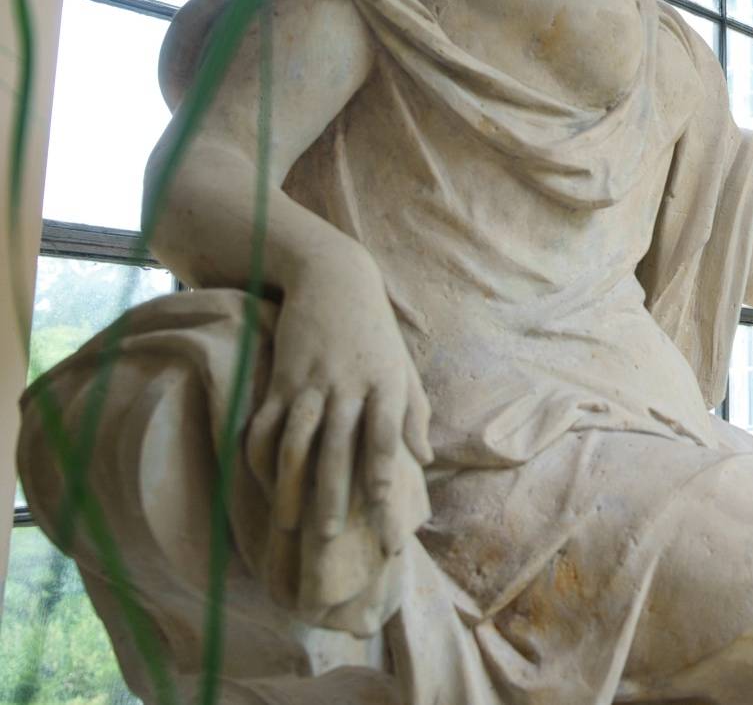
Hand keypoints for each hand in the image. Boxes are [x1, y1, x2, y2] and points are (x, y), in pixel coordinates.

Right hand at [247, 257, 431, 551]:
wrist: (334, 279)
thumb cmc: (377, 332)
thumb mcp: (404, 368)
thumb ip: (414, 414)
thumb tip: (424, 460)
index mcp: (386, 385)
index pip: (385, 438)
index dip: (383, 476)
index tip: (383, 513)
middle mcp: (348, 386)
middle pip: (338, 450)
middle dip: (333, 497)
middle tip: (329, 541)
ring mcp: (309, 383)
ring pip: (296, 443)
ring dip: (291, 487)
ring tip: (289, 524)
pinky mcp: (278, 379)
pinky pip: (263, 425)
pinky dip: (260, 458)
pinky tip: (263, 485)